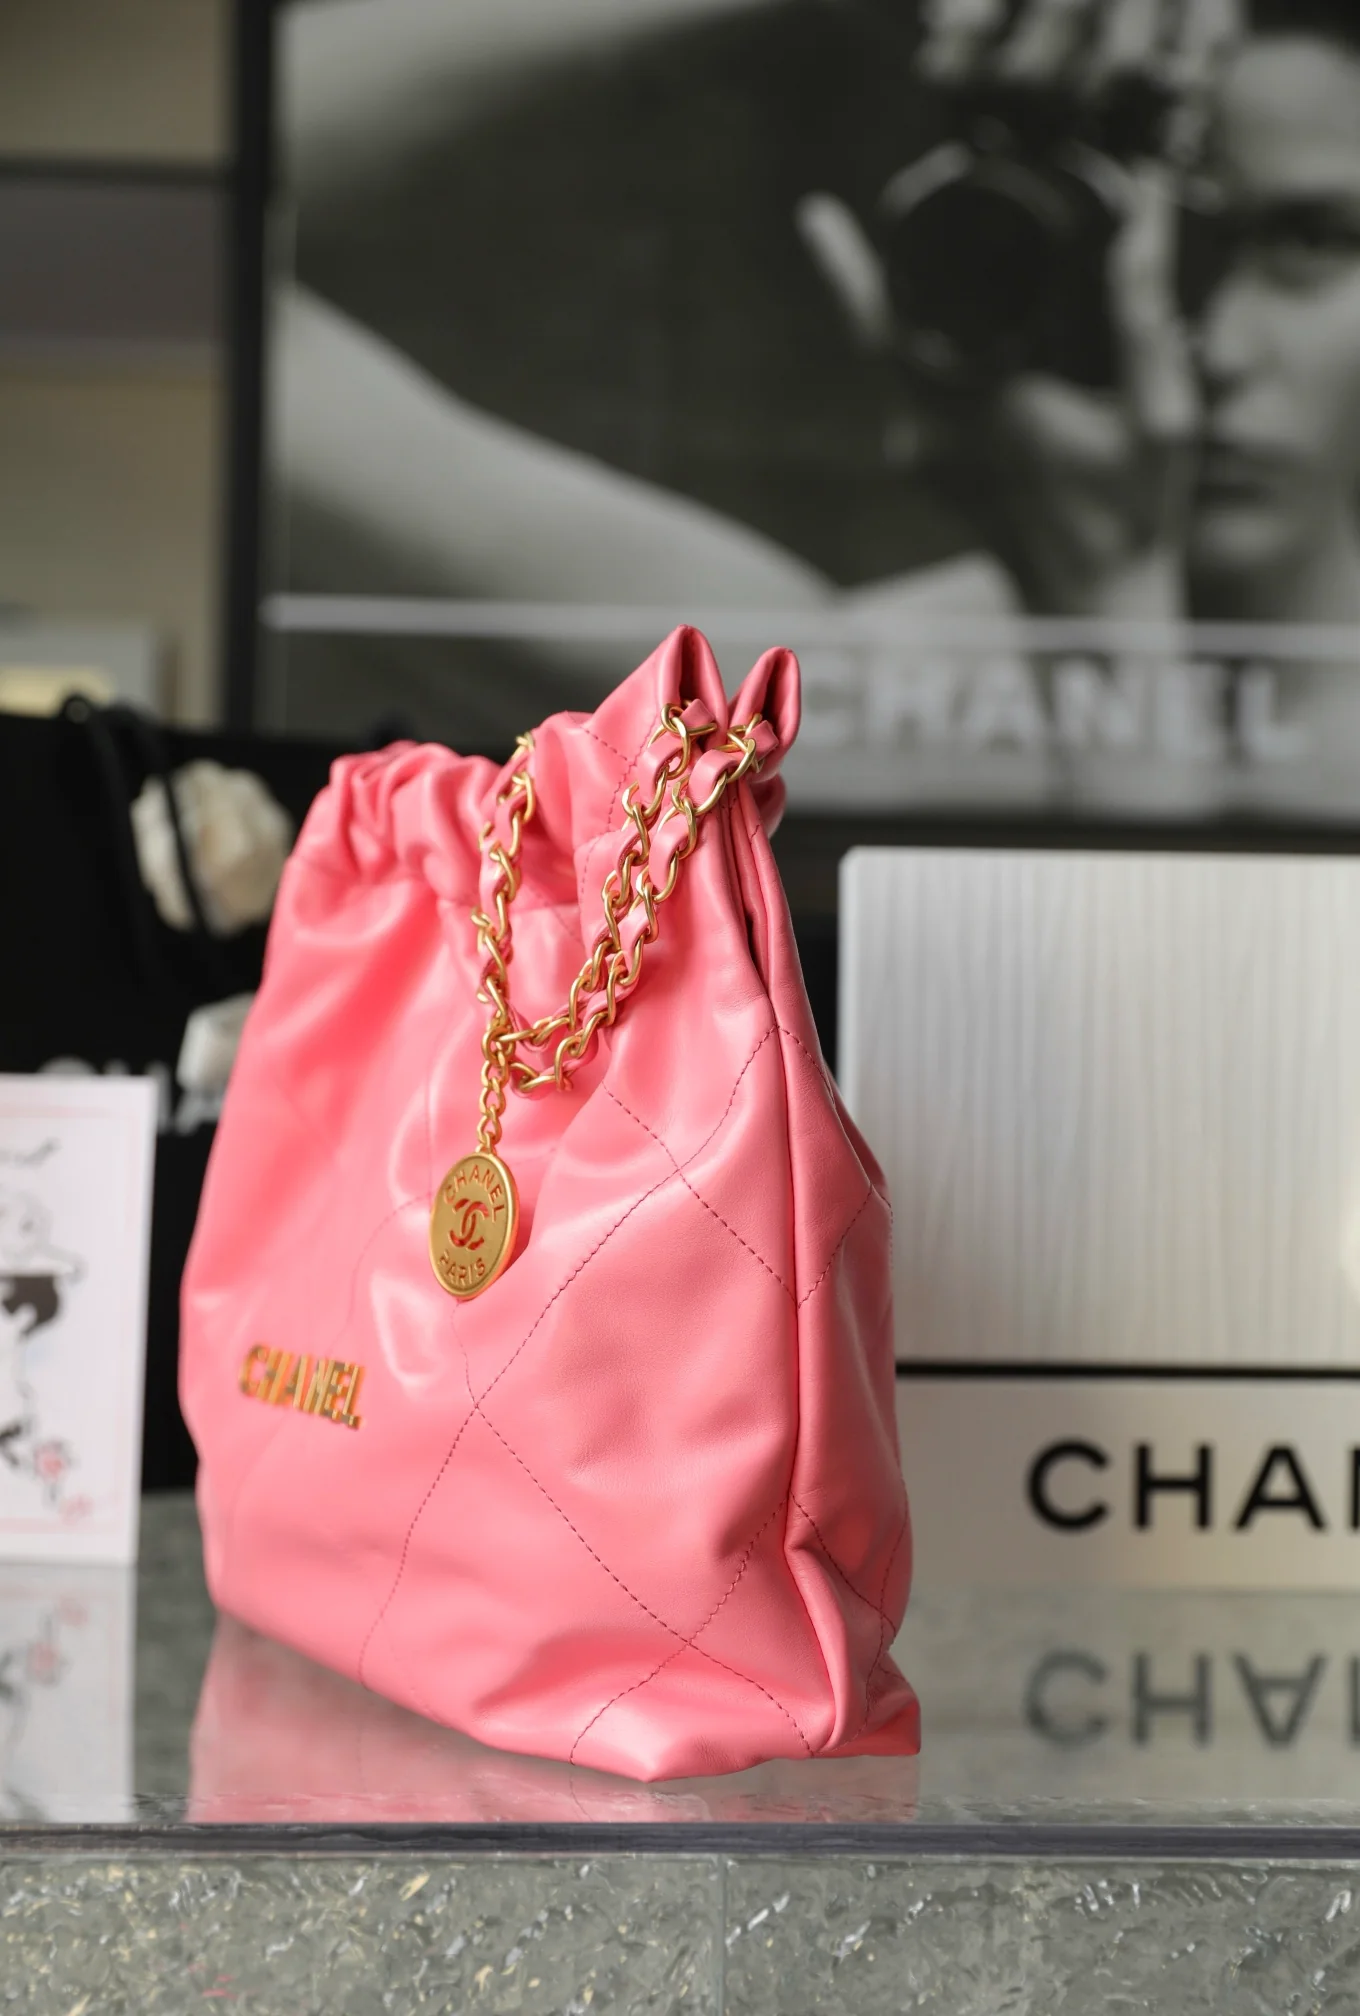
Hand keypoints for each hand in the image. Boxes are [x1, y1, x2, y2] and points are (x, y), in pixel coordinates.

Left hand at [800, 0, 1243, 620]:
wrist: (1089, 606)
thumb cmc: (1129, 519)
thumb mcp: (1159, 416)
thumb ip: (1145, 314)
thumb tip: (1148, 214)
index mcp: (981, 407)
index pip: (890, 321)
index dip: (846, 265)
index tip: (813, 217)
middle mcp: (933, 432)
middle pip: (867, 332)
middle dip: (860, 266)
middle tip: (833, 218)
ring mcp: (921, 455)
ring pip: (880, 361)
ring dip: (886, 303)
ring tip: (893, 244)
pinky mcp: (923, 468)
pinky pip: (902, 389)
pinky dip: (913, 345)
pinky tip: (944, 316)